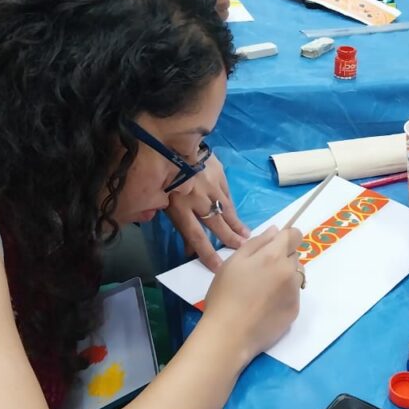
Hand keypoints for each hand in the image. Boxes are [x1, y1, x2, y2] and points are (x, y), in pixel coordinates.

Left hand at [165, 154, 250, 269]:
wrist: (169, 143)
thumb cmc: (161, 174)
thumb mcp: (161, 201)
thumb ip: (177, 225)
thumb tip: (188, 249)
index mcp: (180, 208)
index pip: (196, 236)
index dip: (207, 252)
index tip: (218, 266)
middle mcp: (198, 200)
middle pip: (216, 224)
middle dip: (229, 239)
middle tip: (242, 249)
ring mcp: (211, 187)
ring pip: (226, 210)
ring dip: (236, 225)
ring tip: (247, 236)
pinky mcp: (218, 175)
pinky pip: (227, 195)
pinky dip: (232, 207)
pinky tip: (237, 215)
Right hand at [202, 226, 302, 359]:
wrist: (229, 334)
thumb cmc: (225, 295)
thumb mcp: (233, 262)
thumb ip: (257, 242)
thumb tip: (276, 231)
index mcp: (273, 256)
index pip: (294, 235)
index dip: (285, 237)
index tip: (274, 246)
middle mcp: (289, 271)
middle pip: (294, 255)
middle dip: (281, 258)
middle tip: (260, 273)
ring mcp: (294, 292)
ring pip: (296, 275)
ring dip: (285, 277)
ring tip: (263, 291)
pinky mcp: (295, 310)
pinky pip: (294, 294)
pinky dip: (284, 295)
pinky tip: (266, 306)